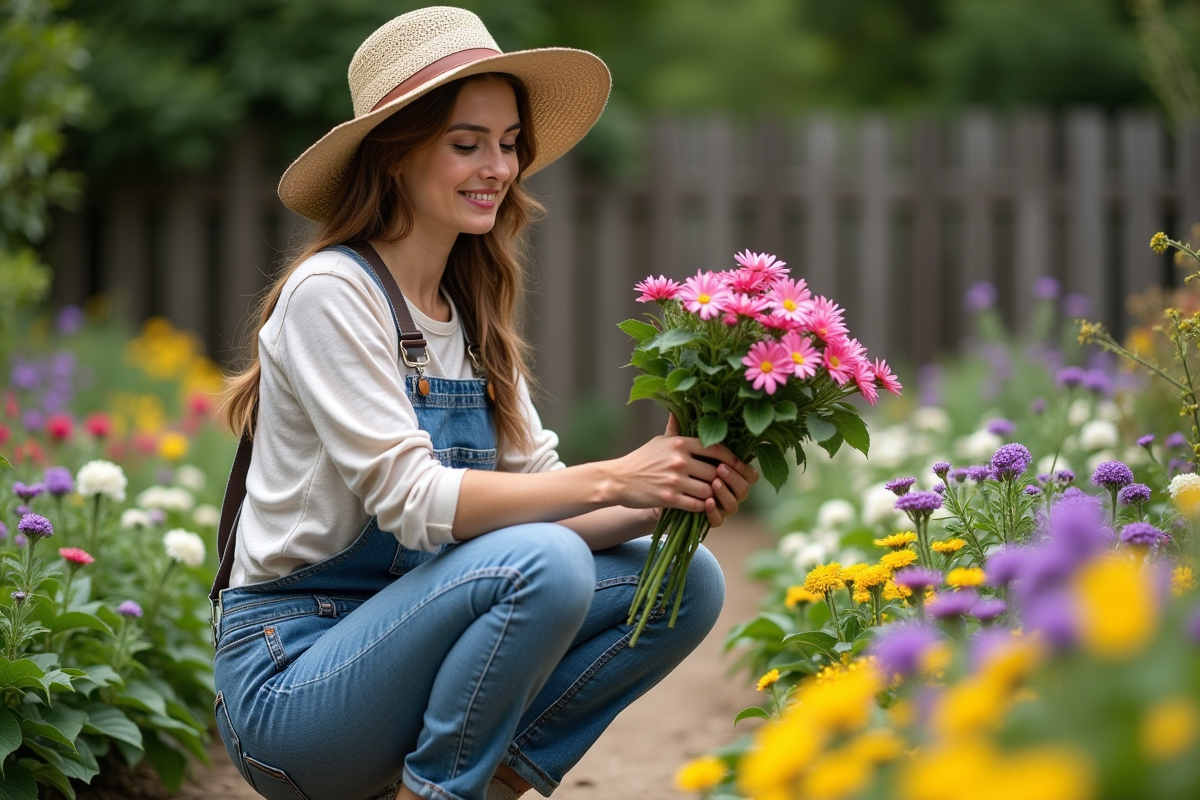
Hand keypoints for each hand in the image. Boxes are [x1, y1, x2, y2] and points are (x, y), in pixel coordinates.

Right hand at [609, 414, 757, 524]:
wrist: (617, 480)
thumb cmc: (641, 459)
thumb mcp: (659, 441)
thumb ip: (676, 430)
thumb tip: (682, 411)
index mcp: (680, 443)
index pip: (716, 448)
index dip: (732, 458)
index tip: (738, 465)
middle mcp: (680, 460)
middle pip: (715, 471)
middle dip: (721, 480)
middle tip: (725, 484)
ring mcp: (675, 480)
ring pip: (708, 490)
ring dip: (712, 494)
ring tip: (713, 495)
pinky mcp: (669, 498)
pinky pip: (696, 504)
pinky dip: (702, 506)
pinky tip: (700, 505)